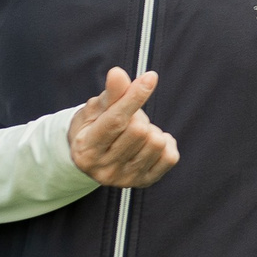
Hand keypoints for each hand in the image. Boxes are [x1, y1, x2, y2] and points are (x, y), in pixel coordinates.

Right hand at [68, 67, 179, 188]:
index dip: (134, 97)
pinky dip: (165, 143)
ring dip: (151, 130)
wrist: (92, 158)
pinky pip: (170, 157)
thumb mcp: (95, 108)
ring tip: (136, 133)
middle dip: (138, 116)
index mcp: (86, 148)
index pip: (116, 120)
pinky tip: (150, 142)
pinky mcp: (144, 182)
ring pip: (156, 143)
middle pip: (139, 130)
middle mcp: (104, 169)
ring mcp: (125, 179)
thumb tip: (118, 73)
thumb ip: (110, 93)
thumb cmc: (92, 127)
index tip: (150, 77)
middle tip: (128, 119)